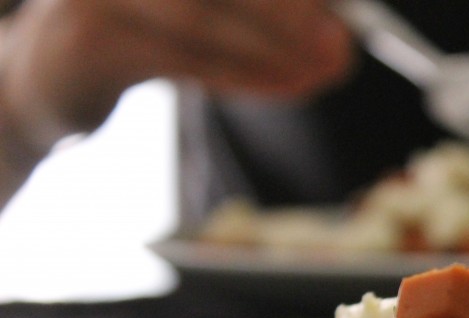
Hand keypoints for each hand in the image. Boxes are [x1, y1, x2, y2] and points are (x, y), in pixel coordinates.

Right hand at [0, 0, 353, 149]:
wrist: (50, 76)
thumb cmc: (142, 30)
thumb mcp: (203, 7)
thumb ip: (262, 8)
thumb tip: (336, 25)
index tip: (344, 7)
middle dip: (291, 8)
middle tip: (344, 41)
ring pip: (202, 14)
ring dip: (275, 46)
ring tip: (328, 68)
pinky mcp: (93, 40)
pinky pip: (185, 61)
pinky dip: (246, 76)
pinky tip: (292, 85)